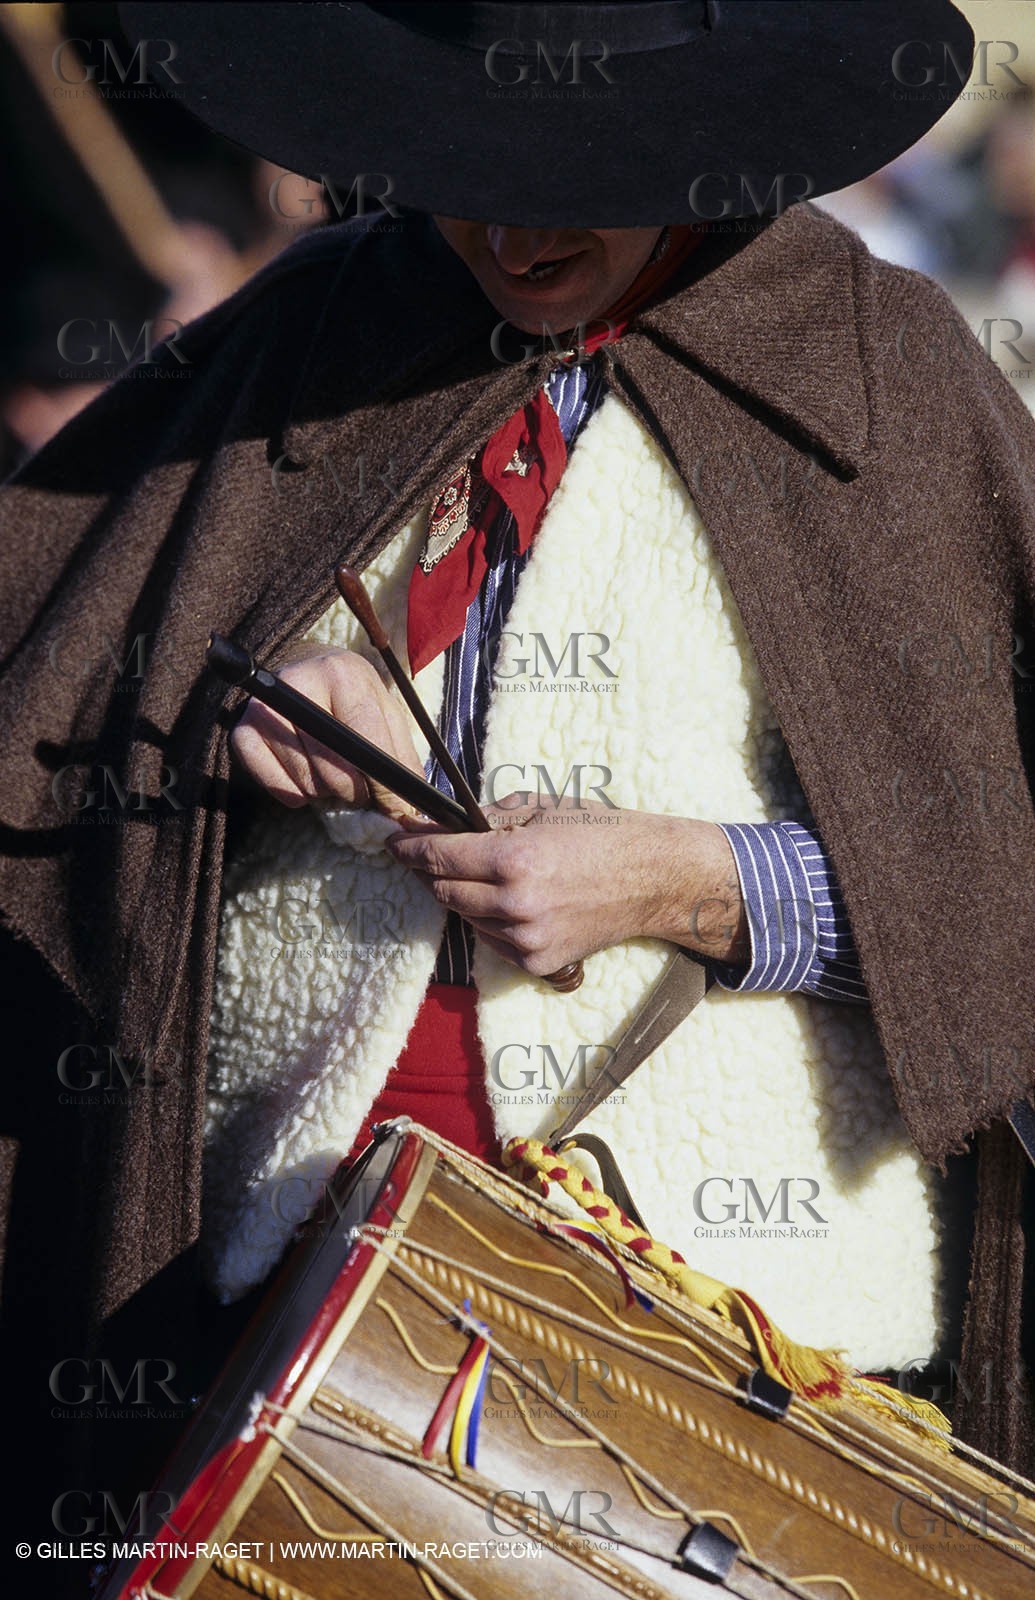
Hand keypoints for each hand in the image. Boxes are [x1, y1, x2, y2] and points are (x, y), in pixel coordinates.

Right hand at [229, 646, 424, 817]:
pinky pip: (274, 785)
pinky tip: (303, 775)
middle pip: (333, 767)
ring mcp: (264, 707)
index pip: (365, 739)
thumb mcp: (387, 716)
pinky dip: (293, 793)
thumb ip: (402, 759)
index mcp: (343, 673)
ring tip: (329, 772)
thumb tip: (409, 810)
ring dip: (324, 792)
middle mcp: (299, 683)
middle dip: (354, 792)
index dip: (383, 783)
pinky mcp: (242, 730)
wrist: (306, 675)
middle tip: (359, 788)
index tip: (394, 806)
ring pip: (306, 782)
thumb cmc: (353, 701)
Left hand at [386, 793, 748, 976]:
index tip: (395, 842)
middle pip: (444, 893)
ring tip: (480, 875)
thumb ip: (489, 816)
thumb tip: (444, 823)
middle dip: (429, 873)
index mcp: (514, 859)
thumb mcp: (543, 808)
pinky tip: (508, 900)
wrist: (653, 878)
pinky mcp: (539, 962)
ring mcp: (527, 939)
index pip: (439, 858)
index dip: (410, 849)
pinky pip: (493, 940)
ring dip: (462, 897)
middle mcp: (516, 904)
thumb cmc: (602, 833)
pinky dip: (489, 920)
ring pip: (465, 919)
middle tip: (426, 855)